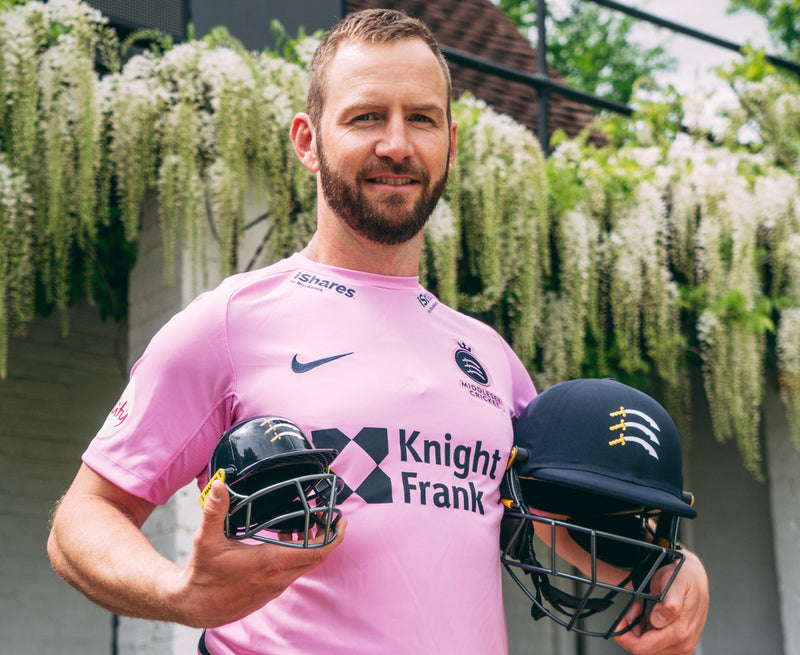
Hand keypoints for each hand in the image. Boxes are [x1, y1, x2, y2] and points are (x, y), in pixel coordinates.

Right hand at [168, 480, 345, 627]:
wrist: (195, 606)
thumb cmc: (202, 574)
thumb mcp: (206, 539)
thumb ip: (215, 510)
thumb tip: (220, 485)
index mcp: (270, 563)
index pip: (316, 552)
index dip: (334, 537)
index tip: (341, 521)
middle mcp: (278, 578)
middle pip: (316, 557)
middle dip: (327, 537)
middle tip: (331, 517)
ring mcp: (275, 587)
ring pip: (304, 565)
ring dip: (310, 546)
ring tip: (307, 524)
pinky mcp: (269, 592)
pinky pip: (292, 572)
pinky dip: (297, 555)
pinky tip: (284, 540)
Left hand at [614, 549, 707, 654]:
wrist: (695, 577)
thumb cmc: (685, 577)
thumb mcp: (675, 582)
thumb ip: (669, 603)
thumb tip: (659, 620)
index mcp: (681, 631)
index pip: (644, 648)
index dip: (627, 633)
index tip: (623, 617)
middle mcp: (683, 643)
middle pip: (643, 650)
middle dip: (631, 631)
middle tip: (634, 610)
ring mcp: (681, 644)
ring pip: (647, 649)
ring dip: (638, 631)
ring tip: (641, 611)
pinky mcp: (678, 643)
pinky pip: (654, 646)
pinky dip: (645, 633)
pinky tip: (647, 618)